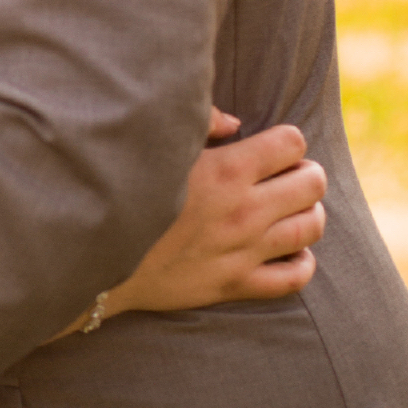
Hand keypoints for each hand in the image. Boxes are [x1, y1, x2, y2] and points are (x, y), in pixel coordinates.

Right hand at [105, 107, 325, 321]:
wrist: (95, 258)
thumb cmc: (124, 192)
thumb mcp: (156, 148)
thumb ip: (200, 123)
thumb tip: (236, 123)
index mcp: (226, 170)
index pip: (292, 143)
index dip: (287, 140)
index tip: (272, 147)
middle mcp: (243, 211)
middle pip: (312, 183)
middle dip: (306, 172)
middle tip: (288, 175)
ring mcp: (243, 251)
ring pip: (311, 227)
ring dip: (311, 211)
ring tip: (294, 207)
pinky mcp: (235, 285)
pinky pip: (295, 277)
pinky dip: (302, 261)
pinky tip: (289, 250)